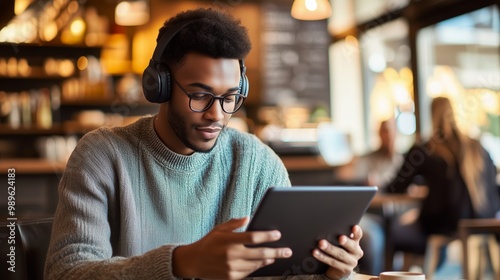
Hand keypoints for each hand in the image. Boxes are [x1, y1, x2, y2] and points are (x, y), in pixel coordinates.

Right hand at [172, 216, 291, 278]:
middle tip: (287, 251)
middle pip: (260, 253)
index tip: (278, 234)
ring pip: (256, 264)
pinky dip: (257, 267)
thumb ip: (234, 223)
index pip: (253, 238)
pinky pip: (249, 272)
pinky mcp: (231, 276)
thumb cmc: (208, 243)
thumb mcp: (219, 229)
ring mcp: (232, 267)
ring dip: (268, 260)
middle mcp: (232, 255)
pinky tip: (263, 262)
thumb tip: (249, 217)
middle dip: (276, 252)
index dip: (267, 236)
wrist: (194, 262)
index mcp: (229, 241)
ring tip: (276, 256)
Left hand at [313, 225, 362, 279]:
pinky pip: (332, 262)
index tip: (354, 227)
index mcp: (356, 242)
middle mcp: (356, 252)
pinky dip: (323, 257)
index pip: (358, 235)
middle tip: (340, 238)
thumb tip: (329, 226)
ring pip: (340, 255)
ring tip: (321, 243)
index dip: (357, 231)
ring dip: (330, 249)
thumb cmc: (340, 249)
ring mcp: (351, 262)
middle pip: (351, 246)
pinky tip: (316, 252)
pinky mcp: (345, 269)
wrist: (340, 268)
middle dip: (346, 242)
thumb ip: (341, 235)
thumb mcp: (343, 243)